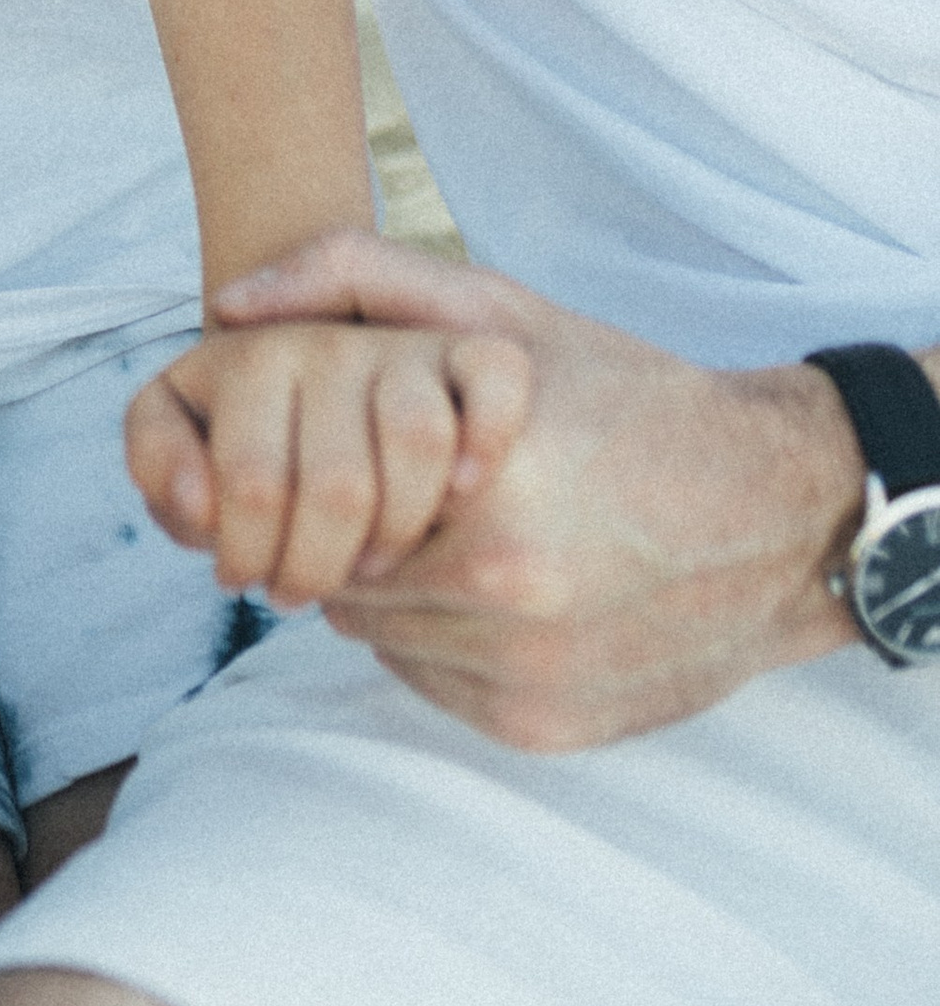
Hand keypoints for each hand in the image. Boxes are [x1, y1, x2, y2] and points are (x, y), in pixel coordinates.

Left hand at [201, 232, 864, 748]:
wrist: (778, 515)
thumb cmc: (629, 398)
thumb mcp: (501, 314)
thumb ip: (358, 278)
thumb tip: (229, 305)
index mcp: (487, 488)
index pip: (321, 501)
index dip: (332, 474)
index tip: (362, 455)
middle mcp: (505, 593)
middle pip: (345, 577)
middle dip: (360, 536)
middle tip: (412, 497)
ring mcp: (527, 672)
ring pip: (385, 637)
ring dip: (401, 594)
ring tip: (460, 537)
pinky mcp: (544, 728)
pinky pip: (438, 684)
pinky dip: (448, 643)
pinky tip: (501, 591)